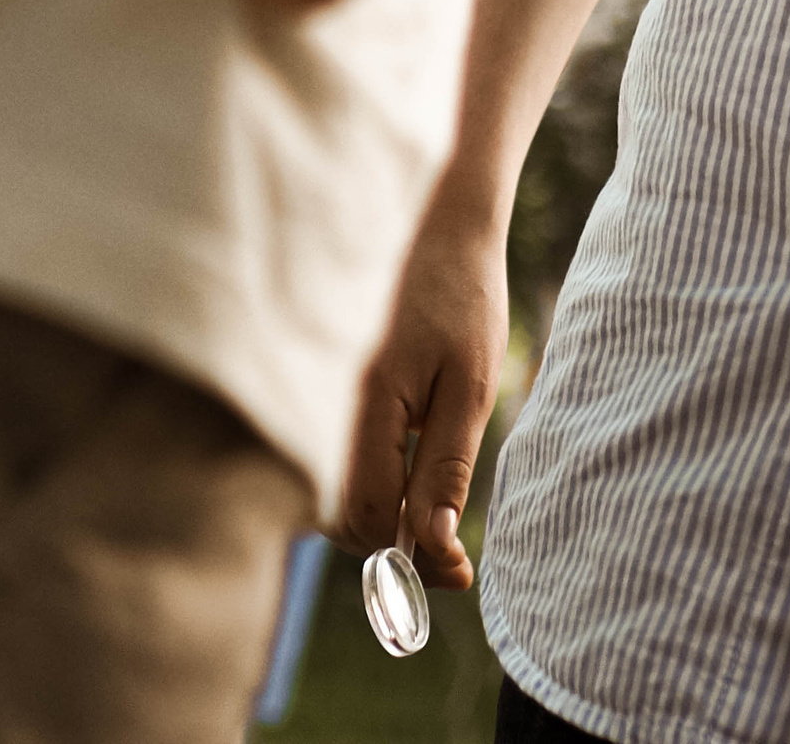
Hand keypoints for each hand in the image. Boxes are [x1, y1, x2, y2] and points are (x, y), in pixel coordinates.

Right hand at [337, 185, 511, 583]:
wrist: (438, 220)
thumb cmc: (464, 297)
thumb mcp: (471, 386)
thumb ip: (446, 468)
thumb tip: (435, 551)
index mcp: (367, 404)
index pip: (368, 518)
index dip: (408, 554)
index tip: (454, 569)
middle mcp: (328, 403)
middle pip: (338, 515)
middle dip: (387, 544)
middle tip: (447, 554)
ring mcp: (318, 393)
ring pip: (327, 491)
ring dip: (371, 517)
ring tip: (425, 513)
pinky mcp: (320, 385)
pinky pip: (325, 457)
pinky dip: (357, 481)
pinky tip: (397, 474)